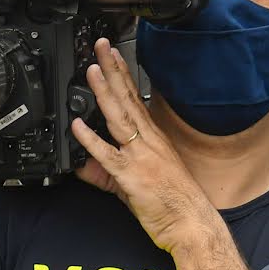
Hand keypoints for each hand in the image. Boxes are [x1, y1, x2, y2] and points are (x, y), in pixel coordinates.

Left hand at [70, 37, 219, 253]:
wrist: (190, 223)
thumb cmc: (172, 203)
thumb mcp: (134, 182)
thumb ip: (105, 172)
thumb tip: (85, 165)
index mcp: (152, 138)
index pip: (134, 99)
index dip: (122, 75)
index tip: (112, 55)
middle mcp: (148, 141)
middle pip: (127, 99)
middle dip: (112, 71)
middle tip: (101, 46)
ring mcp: (141, 156)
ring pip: (119, 118)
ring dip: (104, 92)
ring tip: (92, 70)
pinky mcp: (132, 176)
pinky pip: (108, 155)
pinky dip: (91, 140)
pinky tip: (78, 126)